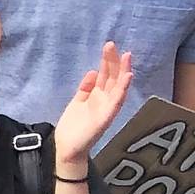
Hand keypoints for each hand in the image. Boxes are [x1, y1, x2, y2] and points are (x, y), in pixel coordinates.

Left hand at [52, 41, 134, 165]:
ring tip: (126, 56)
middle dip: (113, 61)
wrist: (67, 148)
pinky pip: (117, 102)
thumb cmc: (73, 127)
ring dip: (123, 71)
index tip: (109, 46)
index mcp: (97, 96)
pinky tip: (127, 77)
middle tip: (112, 45)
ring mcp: (107, 108)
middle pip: (112, 77)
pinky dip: (123, 89)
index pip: (105, 75)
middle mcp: (104, 100)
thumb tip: (93, 72)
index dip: (107, 61)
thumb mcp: (78, 102)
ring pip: (118, 86)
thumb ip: (86, 88)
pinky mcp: (106, 117)